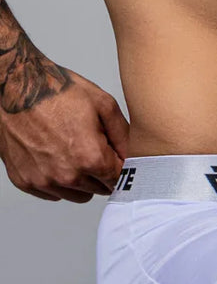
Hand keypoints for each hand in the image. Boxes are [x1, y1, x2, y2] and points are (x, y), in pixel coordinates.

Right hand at [0, 62, 129, 202]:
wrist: (16, 89)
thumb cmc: (56, 92)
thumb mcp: (104, 105)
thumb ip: (123, 136)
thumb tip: (133, 156)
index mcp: (90, 157)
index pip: (119, 179)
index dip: (123, 167)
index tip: (118, 157)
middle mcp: (66, 174)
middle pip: (101, 188)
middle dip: (104, 172)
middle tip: (95, 147)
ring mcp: (43, 180)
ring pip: (79, 194)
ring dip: (83, 179)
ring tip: (75, 151)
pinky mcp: (25, 181)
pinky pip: (53, 193)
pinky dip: (59, 180)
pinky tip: (57, 157)